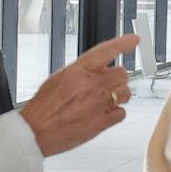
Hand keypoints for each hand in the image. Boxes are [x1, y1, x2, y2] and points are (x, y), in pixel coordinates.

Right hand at [21, 35, 138, 155]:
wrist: (36, 131)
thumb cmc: (43, 107)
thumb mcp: (58, 79)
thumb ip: (81, 72)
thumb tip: (99, 69)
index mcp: (77, 71)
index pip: (105, 51)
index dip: (123, 43)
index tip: (134, 40)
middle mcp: (90, 85)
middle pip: (122, 74)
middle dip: (117, 79)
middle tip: (107, 85)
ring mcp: (97, 104)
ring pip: (126, 93)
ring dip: (119, 96)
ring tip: (104, 101)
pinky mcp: (101, 123)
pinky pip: (122, 113)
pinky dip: (116, 114)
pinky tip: (104, 114)